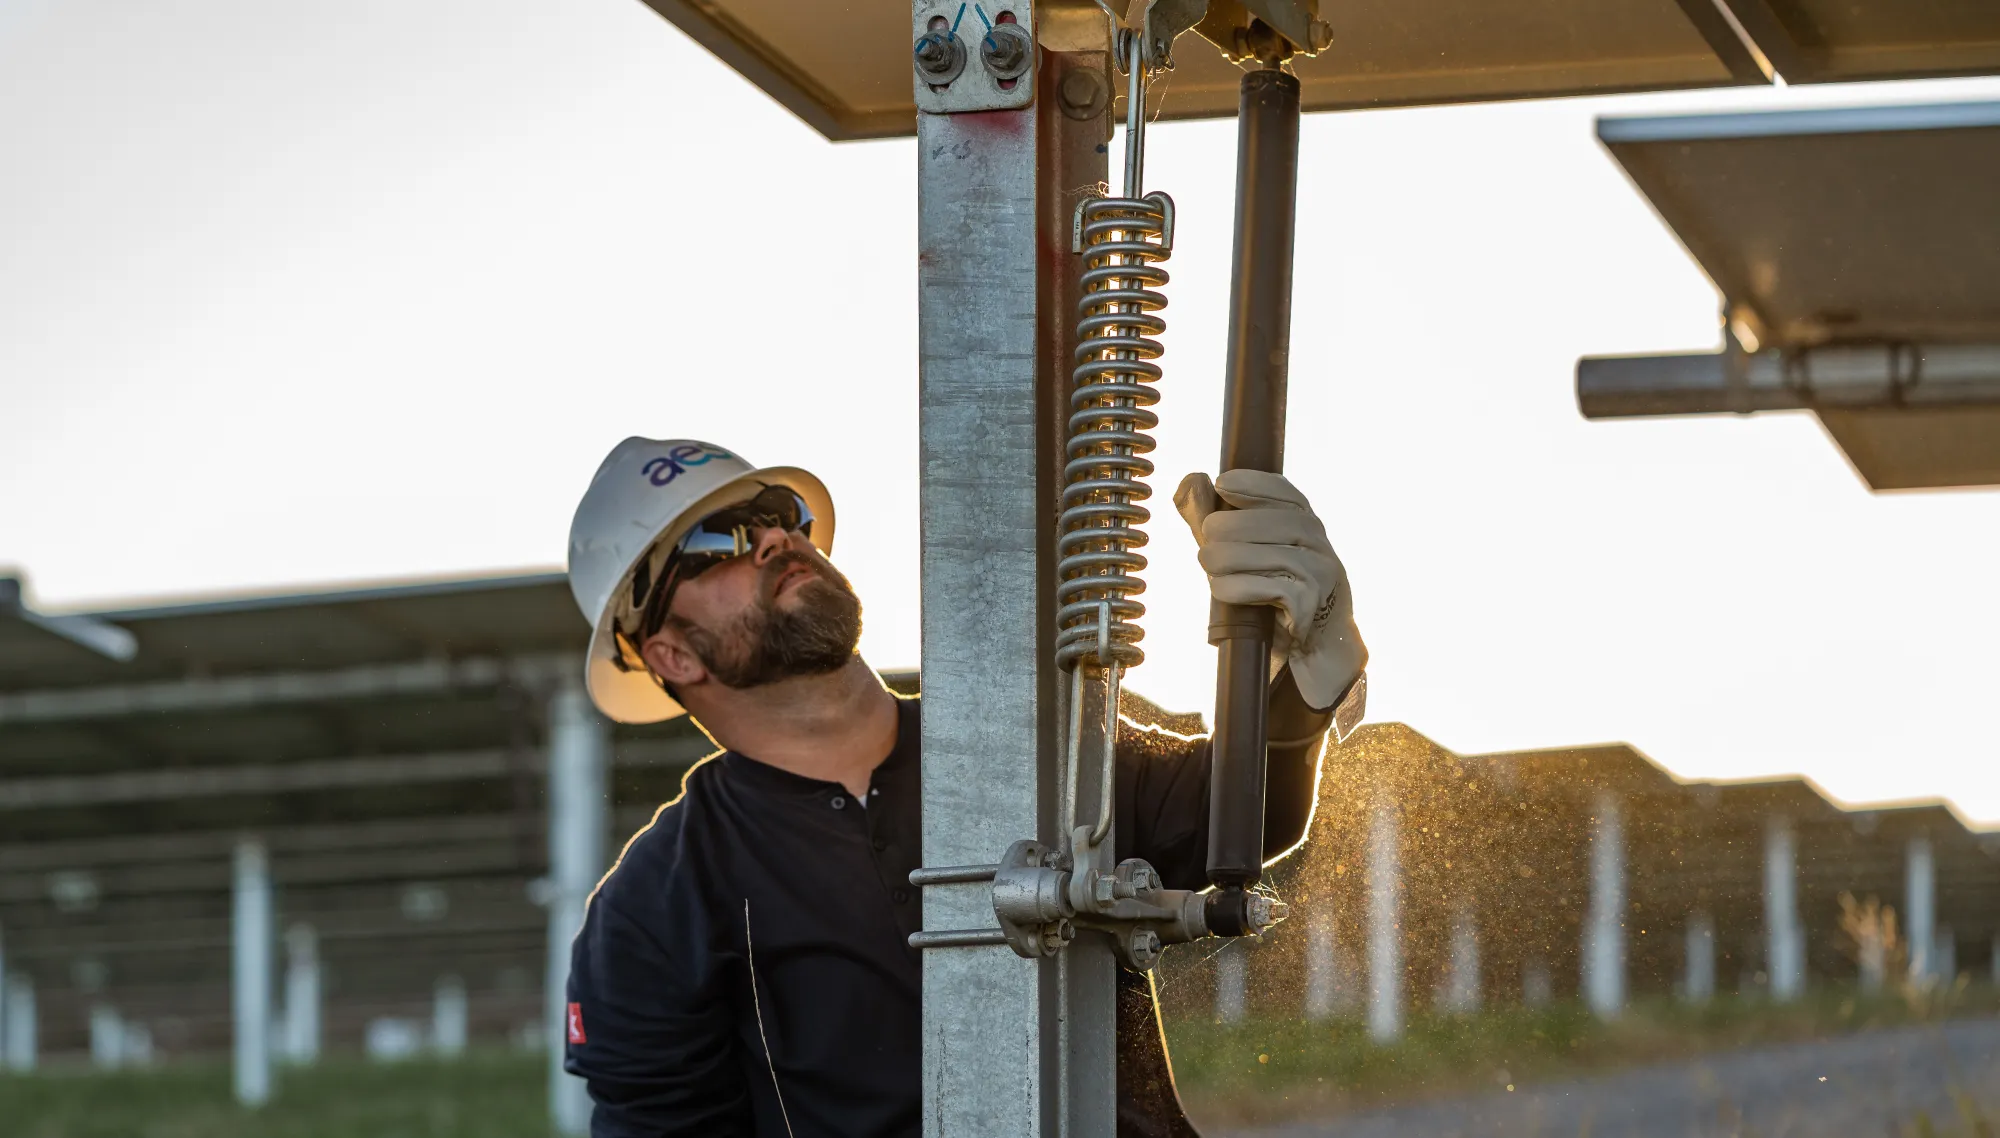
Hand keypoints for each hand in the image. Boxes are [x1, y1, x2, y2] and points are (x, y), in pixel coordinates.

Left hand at [1174, 469, 1365, 714]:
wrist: (1315, 654)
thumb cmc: (1275, 601)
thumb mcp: (1246, 557)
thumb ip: (1216, 522)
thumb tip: (1189, 481)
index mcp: (1306, 527)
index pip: (1285, 493)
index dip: (1253, 484)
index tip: (1221, 485)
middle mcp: (1319, 546)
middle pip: (1270, 522)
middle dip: (1229, 529)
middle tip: (1205, 544)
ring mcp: (1320, 575)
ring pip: (1269, 554)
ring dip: (1228, 560)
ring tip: (1209, 568)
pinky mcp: (1312, 607)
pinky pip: (1270, 589)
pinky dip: (1238, 588)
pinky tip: (1222, 590)